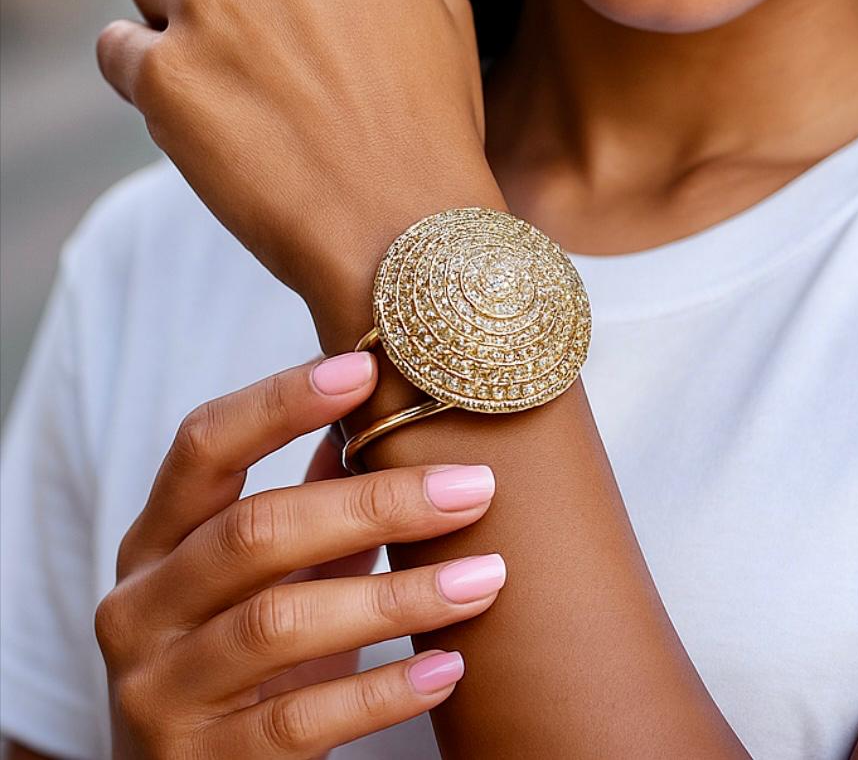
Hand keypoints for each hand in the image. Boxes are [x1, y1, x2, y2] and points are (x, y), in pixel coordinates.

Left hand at [95, 0, 501, 340]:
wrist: (406, 229)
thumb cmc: (434, 121)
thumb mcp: (440, 4)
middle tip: (250, 28)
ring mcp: (206, 1)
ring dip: (181, 20)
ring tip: (241, 83)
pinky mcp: (160, 73)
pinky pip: (118, 48)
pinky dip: (148, 77)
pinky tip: (206, 114)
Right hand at [95, 351, 507, 758]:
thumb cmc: (242, 659)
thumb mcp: (267, 573)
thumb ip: (309, 496)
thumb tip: (380, 402)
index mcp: (156, 539)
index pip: (204, 445)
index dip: (280, 400)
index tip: (367, 366)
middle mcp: (141, 607)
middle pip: (255, 531)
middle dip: (376, 503)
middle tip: (475, 489)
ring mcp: (161, 691)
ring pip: (279, 623)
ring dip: (398, 597)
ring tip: (486, 577)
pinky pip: (300, 721)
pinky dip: (383, 690)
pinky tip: (449, 667)